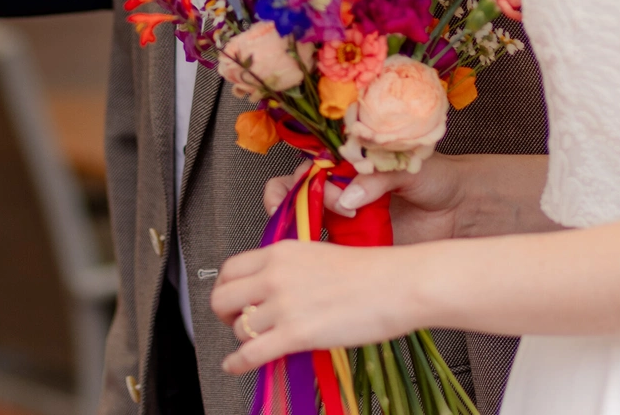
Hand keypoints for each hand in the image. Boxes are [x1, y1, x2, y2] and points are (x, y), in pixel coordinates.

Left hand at [210, 241, 418, 373]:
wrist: (397, 285)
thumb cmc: (371, 272)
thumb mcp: (318, 254)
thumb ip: (289, 269)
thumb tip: (272, 290)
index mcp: (280, 251)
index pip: (230, 269)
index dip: (226, 288)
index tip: (232, 299)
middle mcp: (275, 274)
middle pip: (223, 297)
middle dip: (225, 314)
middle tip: (236, 322)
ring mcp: (283, 304)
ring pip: (239, 328)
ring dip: (244, 339)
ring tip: (256, 344)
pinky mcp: (296, 333)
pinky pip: (250, 353)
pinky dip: (236, 363)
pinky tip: (234, 366)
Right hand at [261, 157, 472, 244]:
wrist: (462, 210)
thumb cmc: (437, 178)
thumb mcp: (406, 167)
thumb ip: (376, 178)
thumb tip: (348, 197)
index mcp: (349, 163)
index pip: (310, 166)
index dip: (308, 180)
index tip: (334, 197)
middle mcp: (341, 188)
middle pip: (294, 191)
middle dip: (287, 201)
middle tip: (309, 216)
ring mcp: (345, 218)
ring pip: (303, 221)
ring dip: (298, 228)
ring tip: (313, 238)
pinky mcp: (354, 245)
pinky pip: (327, 250)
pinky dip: (318, 255)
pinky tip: (325, 259)